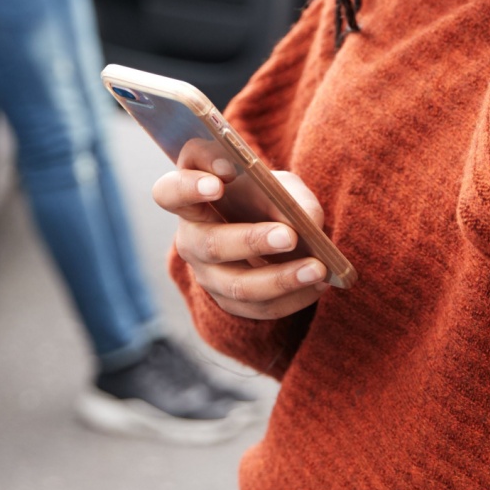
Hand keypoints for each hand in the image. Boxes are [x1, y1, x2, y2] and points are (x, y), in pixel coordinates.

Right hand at [153, 164, 329, 320]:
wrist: (265, 228)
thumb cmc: (262, 195)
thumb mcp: (273, 181)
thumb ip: (285, 190)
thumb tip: (305, 219)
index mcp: (189, 199)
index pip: (170, 192)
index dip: (189, 188)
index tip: (219, 183)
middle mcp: (191, 240)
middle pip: (210, 245)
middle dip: (251, 241)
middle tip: (290, 236)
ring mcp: (208, 276)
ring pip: (238, 286)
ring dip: (281, 279)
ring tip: (318, 268)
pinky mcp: (230, 302)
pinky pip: (261, 308)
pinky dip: (294, 298)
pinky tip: (319, 284)